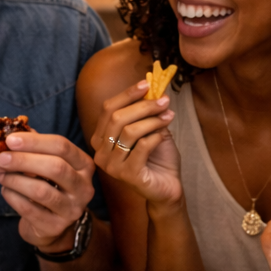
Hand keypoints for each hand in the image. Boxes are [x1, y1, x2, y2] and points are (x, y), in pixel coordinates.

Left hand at [0, 131, 94, 251]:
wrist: (51, 225)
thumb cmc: (48, 186)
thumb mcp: (47, 164)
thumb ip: (35, 148)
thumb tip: (14, 133)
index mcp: (84, 165)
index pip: (62, 146)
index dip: (34, 141)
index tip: (10, 140)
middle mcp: (84, 187)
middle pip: (55, 167)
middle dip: (23, 161)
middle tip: (0, 159)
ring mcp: (72, 209)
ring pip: (41, 190)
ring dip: (15, 180)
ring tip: (0, 174)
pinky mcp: (55, 226)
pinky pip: (29, 209)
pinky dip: (12, 197)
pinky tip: (5, 190)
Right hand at [90, 78, 182, 204]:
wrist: (167, 186)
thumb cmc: (157, 157)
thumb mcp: (150, 128)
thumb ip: (145, 111)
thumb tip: (152, 86)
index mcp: (101, 138)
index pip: (107, 109)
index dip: (126, 94)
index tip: (147, 84)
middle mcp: (101, 152)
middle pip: (117, 118)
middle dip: (143, 106)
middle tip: (164, 101)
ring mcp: (111, 166)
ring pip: (129, 132)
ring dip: (153, 120)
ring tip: (169, 116)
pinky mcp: (127, 175)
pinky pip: (142, 147)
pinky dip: (155, 137)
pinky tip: (164, 135)